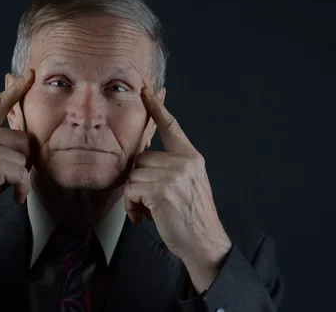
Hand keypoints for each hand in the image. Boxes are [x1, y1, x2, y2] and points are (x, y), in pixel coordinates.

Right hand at [0, 69, 34, 249]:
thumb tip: (20, 141)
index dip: (16, 89)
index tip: (30, 75)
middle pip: (22, 139)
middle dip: (22, 161)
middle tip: (10, 178)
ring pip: (23, 157)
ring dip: (19, 177)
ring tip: (3, 187)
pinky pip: (21, 173)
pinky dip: (21, 188)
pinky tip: (13, 196)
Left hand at [124, 88, 230, 289]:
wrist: (204, 243)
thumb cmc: (192, 217)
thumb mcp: (188, 184)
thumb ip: (171, 167)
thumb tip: (143, 158)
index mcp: (191, 158)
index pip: (171, 127)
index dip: (158, 108)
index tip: (148, 91)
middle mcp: (184, 162)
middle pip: (141, 158)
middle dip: (139, 180)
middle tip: (148, 201)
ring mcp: (174, 175)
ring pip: (134, 174)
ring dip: (134, 196)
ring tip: (148, 211)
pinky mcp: (162, 191)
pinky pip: (131, 190)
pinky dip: (131, 206)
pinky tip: (142, 217)